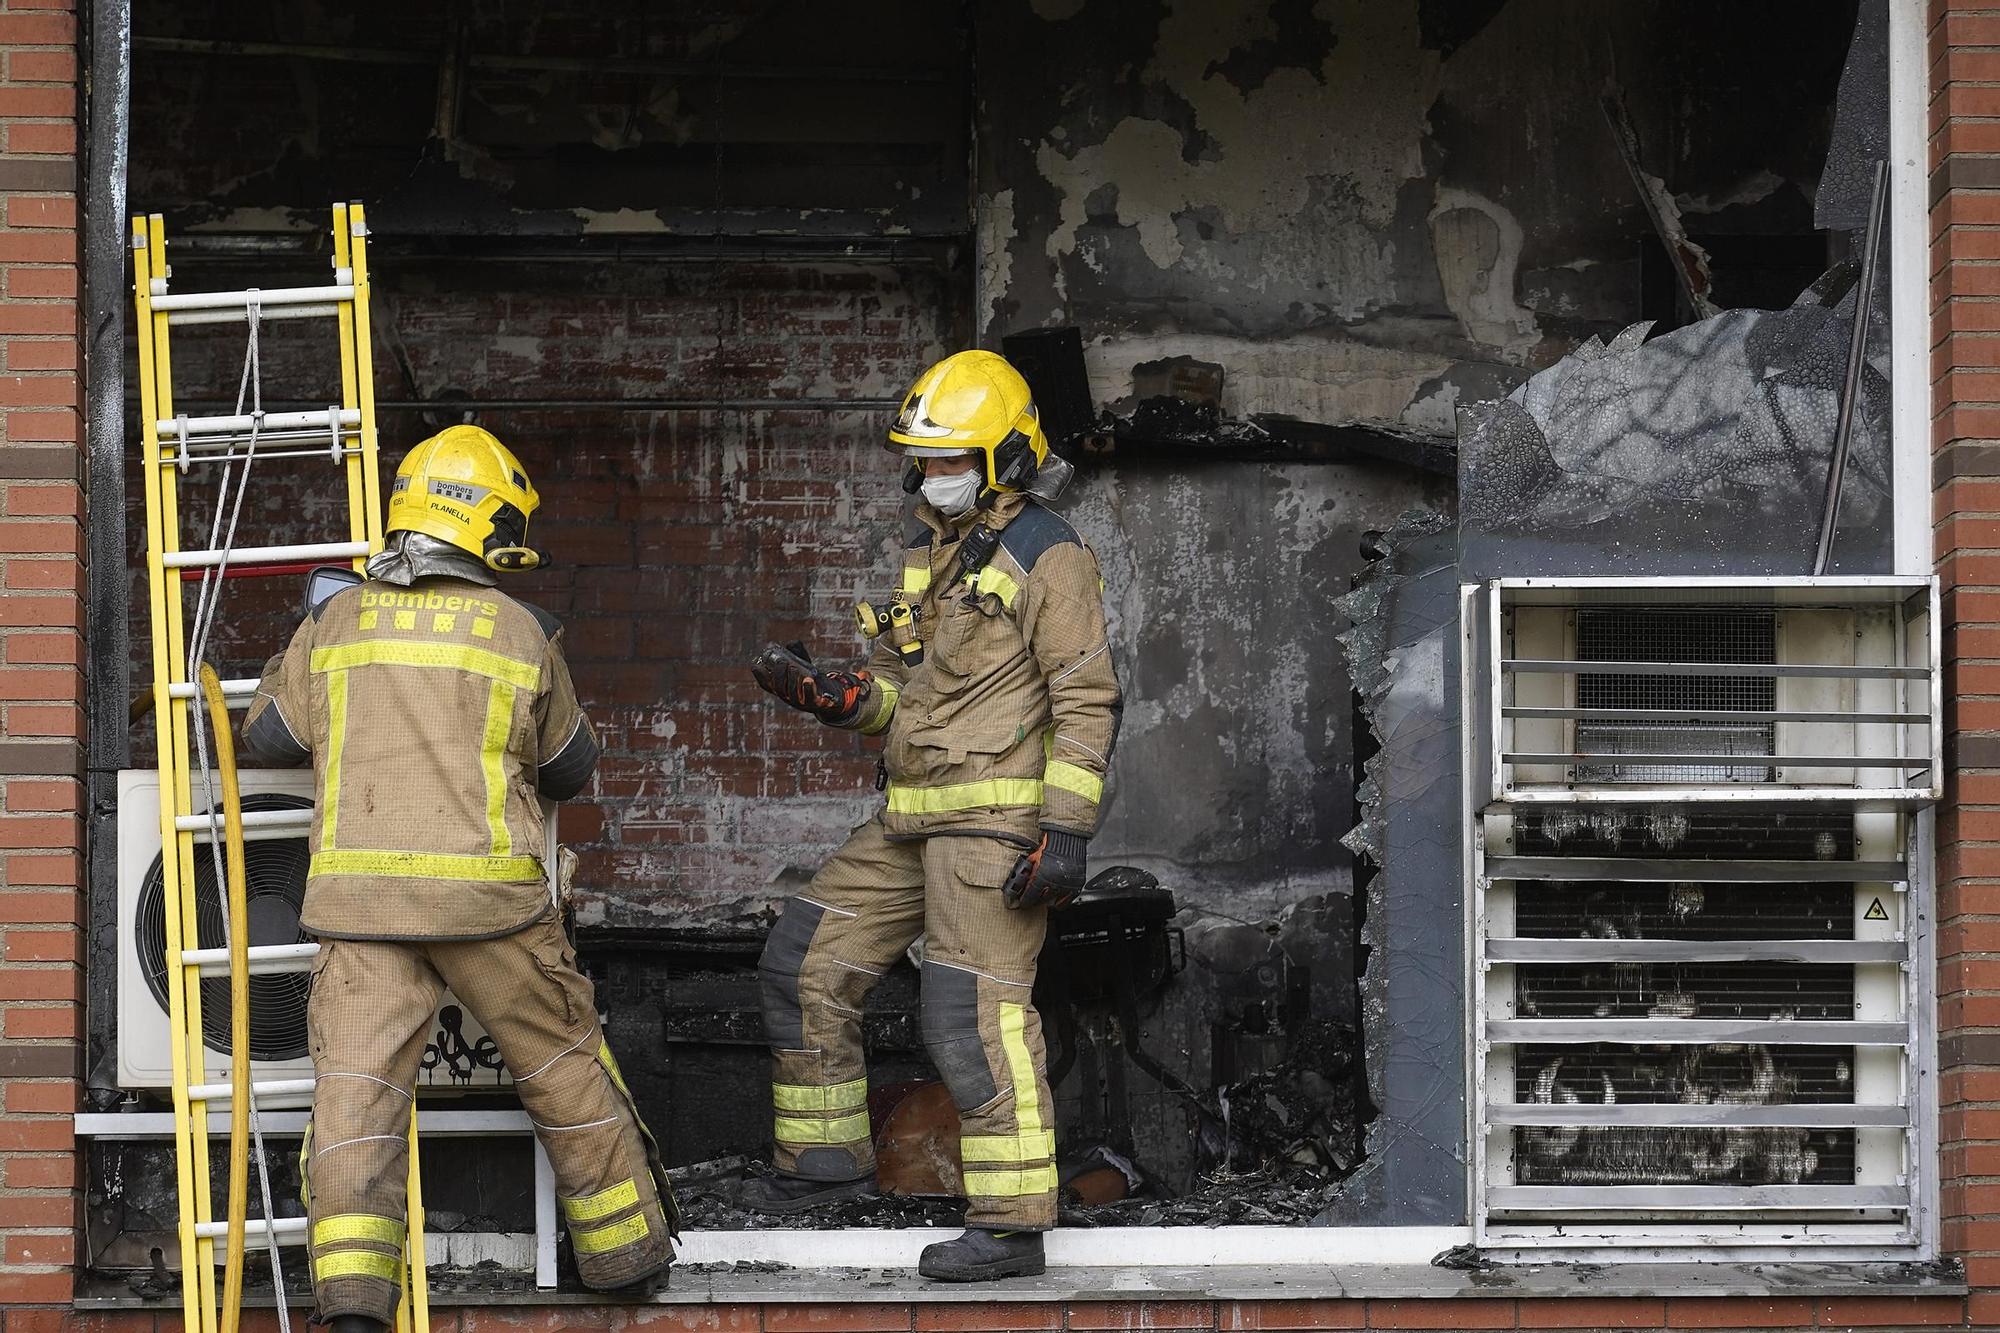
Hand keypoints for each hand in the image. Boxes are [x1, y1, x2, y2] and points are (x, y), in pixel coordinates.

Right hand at [751, 644, 869, 724]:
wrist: (834, 697)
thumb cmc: (814, 680)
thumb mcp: (804, 666)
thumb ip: (797, 654)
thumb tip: (791, 644)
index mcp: (783, 689)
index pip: (767, 685)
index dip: (760, 676)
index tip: (755, 664)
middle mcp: (790, 698)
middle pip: (779, 689)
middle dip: (778, 675)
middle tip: (781, 662)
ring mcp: (802, 703)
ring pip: (792, 694)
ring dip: (791, 680)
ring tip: (794, 668)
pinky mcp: (817, 703)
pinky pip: (811, 698)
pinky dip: (808, 689)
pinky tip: (808, 680)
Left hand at [1001, 829, 1087, 910]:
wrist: (1067, 838)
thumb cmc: (1050, 845)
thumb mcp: (1034, 859)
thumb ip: (1028, 873)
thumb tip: (1021, 884)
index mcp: (1042, 876)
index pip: (1031, 895)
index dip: (1025, 900)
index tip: (1023, 902)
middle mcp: (1055, 883)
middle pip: (1042, 900)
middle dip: (1035, 900)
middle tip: (1032, 899)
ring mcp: (1067, 885)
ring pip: (1054, 902)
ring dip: (1047, 901)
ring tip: (1043, 897)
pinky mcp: (1076, 885)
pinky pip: (1066, 900)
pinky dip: (1060, 901)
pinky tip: (1055, 899)